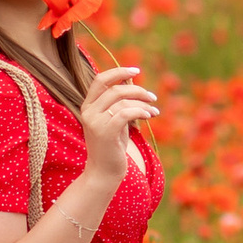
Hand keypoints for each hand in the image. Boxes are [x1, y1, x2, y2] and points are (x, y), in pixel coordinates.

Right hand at [77, 61, 158, 190]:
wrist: (103, 172)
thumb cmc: (112, 147)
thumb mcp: (115, 121)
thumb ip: (119, 104)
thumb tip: (134, 84)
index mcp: (88, 106)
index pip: (101, 80)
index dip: (119, 71)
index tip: (137, 70)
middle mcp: (88, 111)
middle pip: (115, 88)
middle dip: (137, 90)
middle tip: (152, 97)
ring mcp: (94, 122)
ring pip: (122, 100)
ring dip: (143, 103)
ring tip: (154, 111)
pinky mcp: (105, 132)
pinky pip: (126, 113)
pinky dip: (141, 111)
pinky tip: (149, 115)